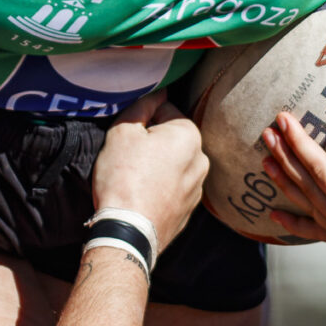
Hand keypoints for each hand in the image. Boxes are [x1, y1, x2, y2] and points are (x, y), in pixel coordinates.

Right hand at [90, 90, 207, 249]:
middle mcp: (202, 160)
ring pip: (172, 164)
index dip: (141, 118)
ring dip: (155, 166)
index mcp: (190, 135)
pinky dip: (159, 187)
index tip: (127, 134)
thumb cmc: (124, 178)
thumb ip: (142, 105)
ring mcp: (197, 188)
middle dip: (151, 143)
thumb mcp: (123, 131)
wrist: (128, 232)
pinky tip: (141, 195)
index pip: (164, 109)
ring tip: (132, 179)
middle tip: (127, 157)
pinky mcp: (188, 210)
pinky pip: (172, 188)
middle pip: (170, 138)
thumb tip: (157, 92)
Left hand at [259, 111, 325, 253]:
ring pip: (311, 210)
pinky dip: (298, 225)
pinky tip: (277, 216)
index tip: (283, 120)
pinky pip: (322, 232)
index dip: (300, 144)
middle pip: (310, 189)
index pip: (321, 171)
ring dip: (287, 185)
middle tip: (266, 132)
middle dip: (286, 158)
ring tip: (265, 161)